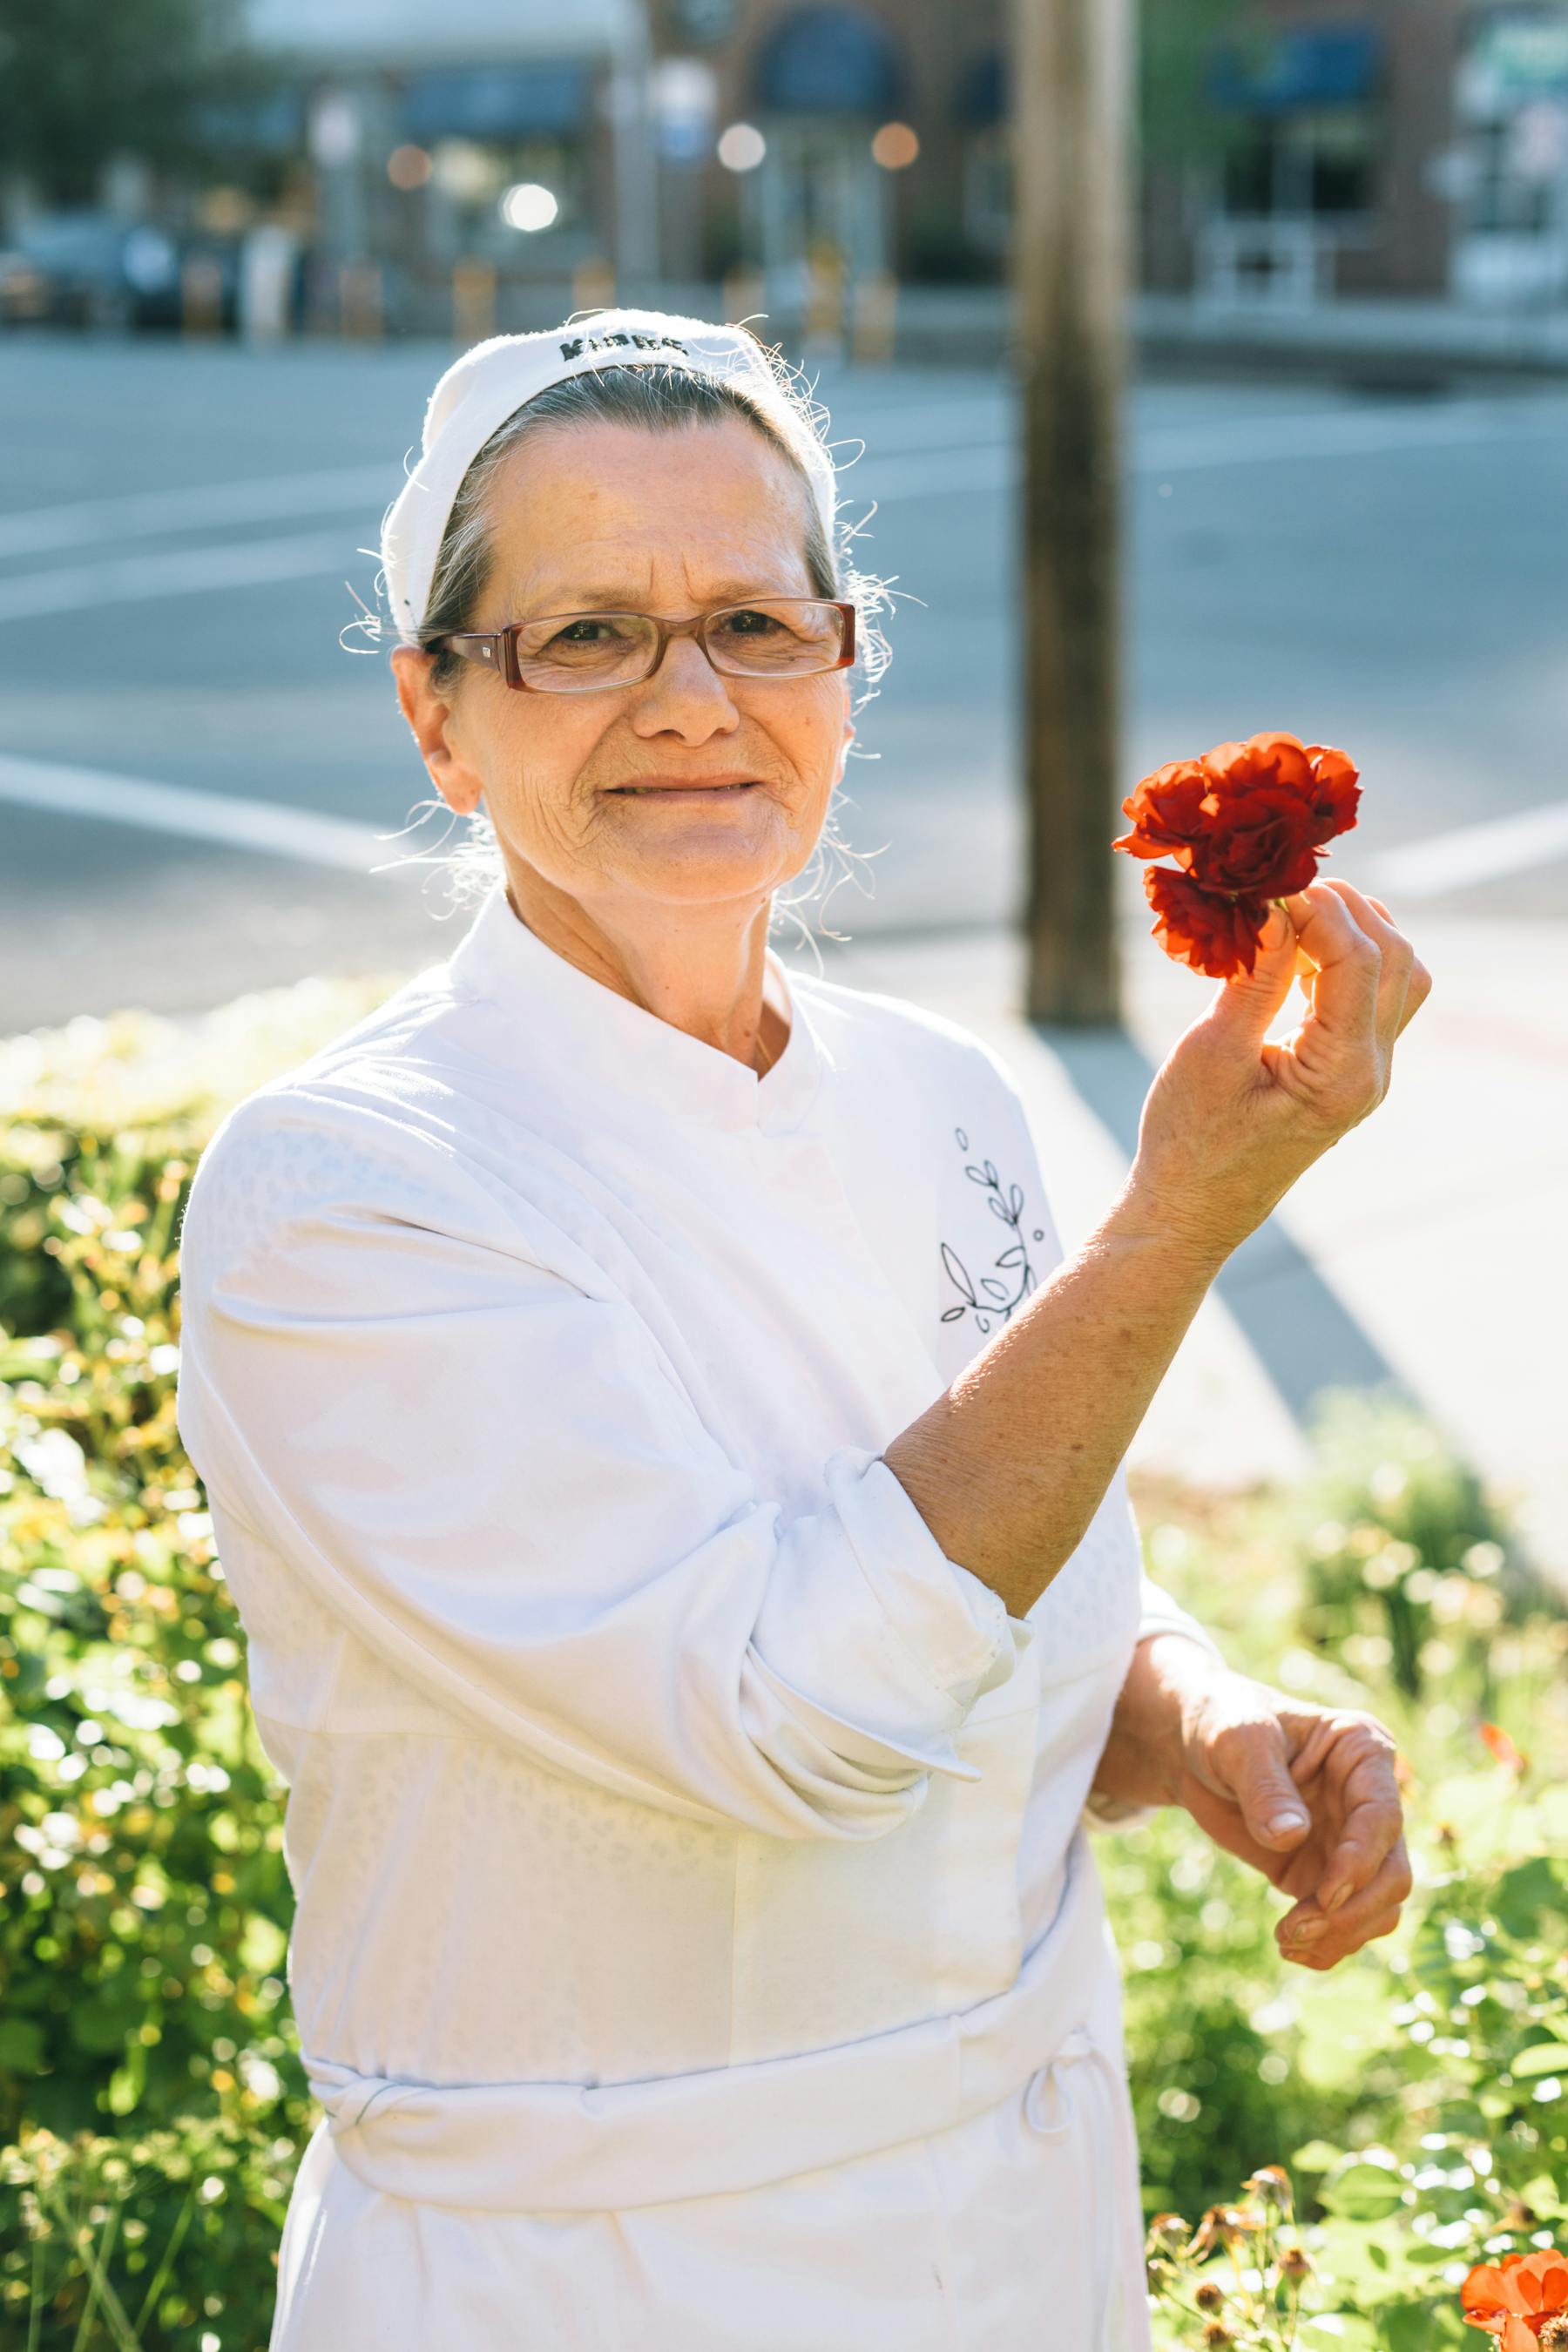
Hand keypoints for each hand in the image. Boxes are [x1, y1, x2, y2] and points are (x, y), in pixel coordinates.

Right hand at [1121, 875, 1432, 1265]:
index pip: (1358, 962)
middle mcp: (1371, 1073)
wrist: (1190, 1210)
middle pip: (1398, 961)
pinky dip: (1343, 958)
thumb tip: (1276, 905)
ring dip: (1355, 931)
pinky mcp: (1350, 1070)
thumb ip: (1256, 976)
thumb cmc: (1188, 1142)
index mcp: (1341, 1075)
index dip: (1317, 907)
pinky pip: (1372, 997)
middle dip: (1346, 910)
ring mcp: (1368, 1073)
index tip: (1268, 881)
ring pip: (1399, 976)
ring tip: (1290, 914)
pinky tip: (1293, 947)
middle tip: (1283, 889)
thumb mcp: (1211, 1051)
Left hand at [1171, 1668, 1412, 1969]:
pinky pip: (1347, 1920)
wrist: (1193, 1749)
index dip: (1360, 1862)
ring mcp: (1352, 1840)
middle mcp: (1369, 1799)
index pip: (1383, 1817)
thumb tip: (1292, 1837)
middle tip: (1294, 1930)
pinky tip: (1290, 1949)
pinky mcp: (1326, 1872)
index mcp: (1363, 1750)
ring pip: (1378, 1907)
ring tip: (1287, 1942)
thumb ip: (1265, 1786)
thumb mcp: (1236, 1740)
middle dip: (1352, 1911)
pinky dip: (1328, 1944)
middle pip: (1392, 1873)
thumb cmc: (1222, 1723)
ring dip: (1340, 1935)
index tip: (1325, 1897)